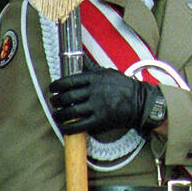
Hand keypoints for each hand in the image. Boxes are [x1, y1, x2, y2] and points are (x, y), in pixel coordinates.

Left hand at [49, 65, 164, 136]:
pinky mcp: (100, 120)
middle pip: (68, 97)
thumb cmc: (123, 86)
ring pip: (71, 112)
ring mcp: (97, 107)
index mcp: (94, 79)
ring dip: (59, 114)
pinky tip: (63, 127)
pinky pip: (79, 125)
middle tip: (53, 102)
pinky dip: (68, 127)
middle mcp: (94, 92)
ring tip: (56, 114)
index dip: (57, 85)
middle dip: (56, 101)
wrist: (139, 102)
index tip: (52, 88)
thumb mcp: (107, 72)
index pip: (69, 81)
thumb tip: (77, 63)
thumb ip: (91, 70)